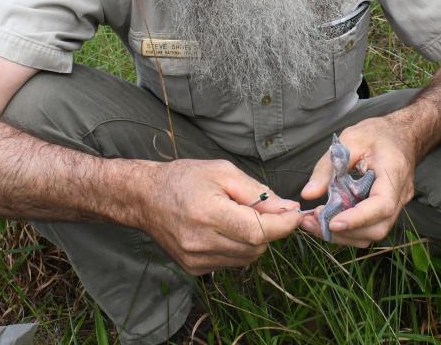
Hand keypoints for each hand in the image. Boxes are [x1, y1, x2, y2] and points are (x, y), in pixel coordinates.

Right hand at [139, 159, 301, 274]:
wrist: (144, 198)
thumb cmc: (184, 178)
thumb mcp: (222, 172)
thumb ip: (257, 192)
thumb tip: (288, 208)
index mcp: (208, 214)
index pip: (258, 231)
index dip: (283, 225)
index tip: (295, 214)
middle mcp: (201, 242)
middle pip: (256, 247)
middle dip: (270, 229)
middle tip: (266, 210)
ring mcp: (196, 259)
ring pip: (247, 258)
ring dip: (255, 240)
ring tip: (240, 217)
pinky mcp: (194, 269)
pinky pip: (232, 263)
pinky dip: (239, 248)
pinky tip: (226, 230)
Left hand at [299, 118, 416, 246]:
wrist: (402, 133)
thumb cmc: (378, 133)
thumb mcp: (349, 140)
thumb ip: (328, 167)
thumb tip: (308, 194)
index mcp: (394, 173)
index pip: (381, 205)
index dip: (357, 219)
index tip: (332, 223)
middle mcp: (400, 195)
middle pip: (377, 227)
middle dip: (344, 231)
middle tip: (313, 221)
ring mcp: (397, 205)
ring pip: (374, 232)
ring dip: (344, 235)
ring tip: (316, 223)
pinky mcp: (389, 209)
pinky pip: (371, 226)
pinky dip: (350, 229)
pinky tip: (330, 220)